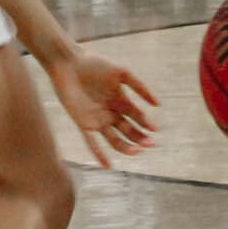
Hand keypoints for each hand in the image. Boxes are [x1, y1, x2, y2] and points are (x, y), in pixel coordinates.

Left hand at [45, 50, 159, 167]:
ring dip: (126, 147)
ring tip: (137, 151)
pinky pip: (92, 142)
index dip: (147, 123)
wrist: (69, 63)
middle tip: (150, 144)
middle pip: (128, 130)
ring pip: (114, 139)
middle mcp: (111, 113)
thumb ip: (140, 87)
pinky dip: (99, 154)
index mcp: (120, 101)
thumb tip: (158, 104)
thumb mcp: (122, 72)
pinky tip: (108, 165)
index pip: (137, 116)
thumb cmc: (95, 64)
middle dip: (140, 138)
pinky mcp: (83, 124)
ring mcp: (97, 120)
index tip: (155, 129)